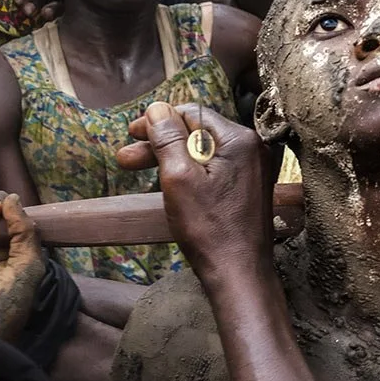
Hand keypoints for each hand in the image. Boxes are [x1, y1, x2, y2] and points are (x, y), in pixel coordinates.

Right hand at [116, 101, 270, 274]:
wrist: (238, 272)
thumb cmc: (209, 228)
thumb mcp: (178, 178)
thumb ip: (168, 138)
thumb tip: (157, 107)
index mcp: (240, 140)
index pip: (192, 114)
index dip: (158, 121)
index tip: (131, 133)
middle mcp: (253, 148)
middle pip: (198, 132)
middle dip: (159, 142)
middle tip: (126, 157)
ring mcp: (253, 168)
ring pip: (204, 151)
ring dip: (169, 157)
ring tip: (134, 168)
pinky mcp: (248, 186)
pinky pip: (214, 168)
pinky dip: (188, 170)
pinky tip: (166, 180)